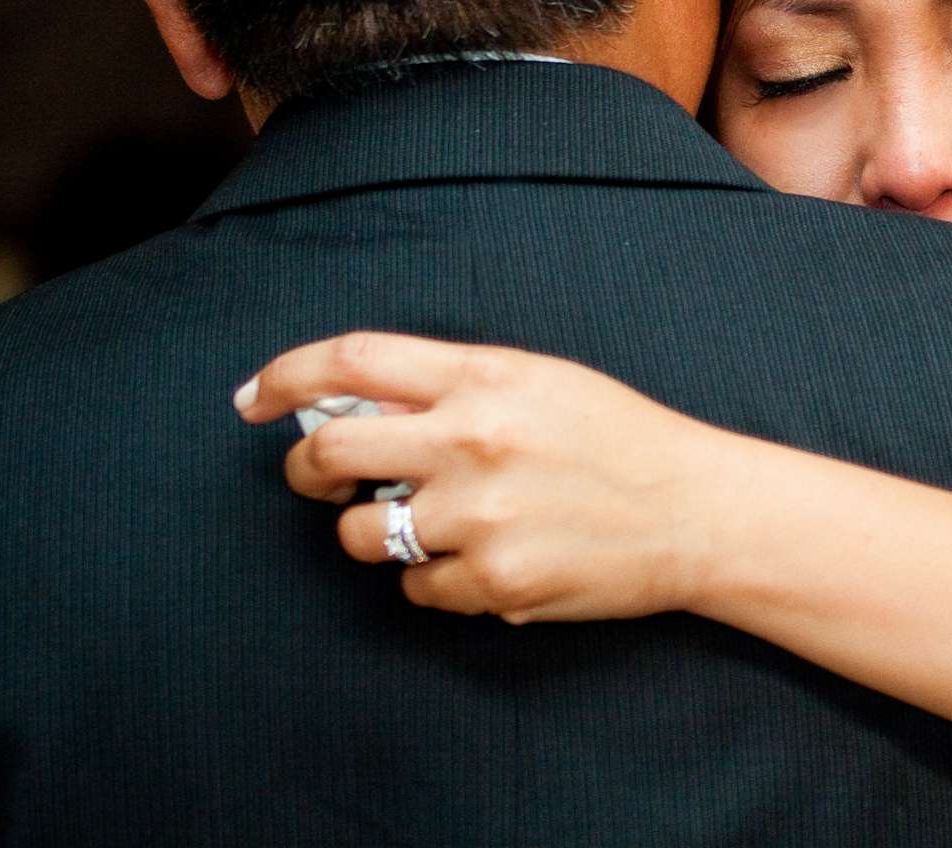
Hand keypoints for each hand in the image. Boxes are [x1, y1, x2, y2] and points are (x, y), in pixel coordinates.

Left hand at [236, 332, 744, 622]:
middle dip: (306, 470)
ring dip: (375, 533)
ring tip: (428, 526)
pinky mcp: (492, 583)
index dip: (286, 376)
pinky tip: (485, 560)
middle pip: (328, 452)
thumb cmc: (618, 438)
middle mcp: (472, 441)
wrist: (696, 509)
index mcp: (484, 377)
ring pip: (361, 535)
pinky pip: (416, 590)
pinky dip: (436, 580)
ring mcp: (478, 517)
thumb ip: (451, 386)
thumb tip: (352, 405)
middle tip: (321, 479)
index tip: (255, 398)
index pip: (352, 361)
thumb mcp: (539, 380)